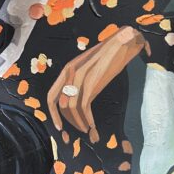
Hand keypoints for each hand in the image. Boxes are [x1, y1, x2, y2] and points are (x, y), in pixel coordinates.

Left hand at [46, 26, 148, 143]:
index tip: (60, 126)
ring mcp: (80, 79)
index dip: (54, 113)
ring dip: (78, 122)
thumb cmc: (108, 54)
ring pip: (71, 107)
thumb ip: (81, 82)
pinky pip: (84, 106)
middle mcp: (70, 74)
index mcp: (67, 69)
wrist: (121, 43)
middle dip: (67, 121)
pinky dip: (88, 118)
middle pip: (60, 104)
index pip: (52, 96)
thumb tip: (80, 100)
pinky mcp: (91, 83)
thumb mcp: (89, 68)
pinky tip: (92, 125)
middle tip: (76, 130)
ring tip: (86, 129)